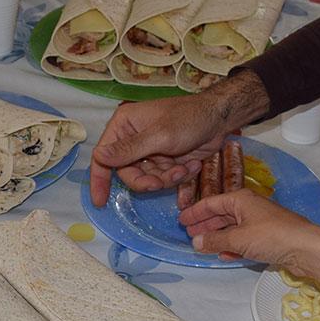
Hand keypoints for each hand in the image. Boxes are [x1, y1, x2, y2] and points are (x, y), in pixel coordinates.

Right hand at [89, 98, 221, 205]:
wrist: (221, 118)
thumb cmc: (189, 118)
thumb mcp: (158, 136)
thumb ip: (128, 149)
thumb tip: (98, 156)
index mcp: (124, 126)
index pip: (103, 156)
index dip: (99, 180)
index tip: (100, 202)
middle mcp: (132, 140)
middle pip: (127, 173)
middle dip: (147, 181)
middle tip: (162, 182)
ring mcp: (149, 152)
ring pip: (147, 179)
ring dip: (167, 178)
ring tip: (185, 168)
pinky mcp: (165, 161)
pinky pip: (163, 178)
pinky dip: (177, 176)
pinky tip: (192, 165)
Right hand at [179, 189, 315, 271]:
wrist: (306, 248)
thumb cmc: (271, 236)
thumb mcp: (237, 238)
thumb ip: (214, 240)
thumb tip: (196, 242)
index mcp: (240, 199)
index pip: (211, 203)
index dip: (195, 212)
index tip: (181, 221)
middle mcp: (249, 207)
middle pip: (221, 214)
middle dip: (205, 224)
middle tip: (189, 234)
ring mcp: (259, 222)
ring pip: (231, 228)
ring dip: (217, 236)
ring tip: (202, 245)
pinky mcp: (267, 237)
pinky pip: (243, 239)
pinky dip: (232, 246)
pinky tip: (224, 255)